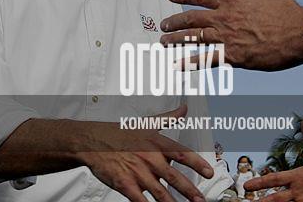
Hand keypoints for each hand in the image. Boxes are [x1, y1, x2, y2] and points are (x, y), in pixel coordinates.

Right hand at [77, 103, 214, 201]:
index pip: (182, 154)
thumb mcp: (147, 123)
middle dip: (189, 190)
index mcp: (157, 143)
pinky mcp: (124, 184)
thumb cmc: (120, 133)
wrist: (93, 141)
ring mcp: (137, 173)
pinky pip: (139, 200)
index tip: (210, 171)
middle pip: (173, 177)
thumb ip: (169, 118)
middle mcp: (149, 158)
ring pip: (159, 192)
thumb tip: (184, 109)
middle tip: (201, 200)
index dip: (197, 163)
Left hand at [160, 0, 302, 70]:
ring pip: (195, 38)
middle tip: (163, 25)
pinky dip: (190, 62)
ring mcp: (228, 38)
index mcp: (233, 0)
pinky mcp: (235, 57)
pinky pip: (207, 59)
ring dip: (177, 40)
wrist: (301, 34)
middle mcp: (226, 18)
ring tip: (163, 43)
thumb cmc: (288, 11)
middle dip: (175, 21)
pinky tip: (176, 65)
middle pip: (193, 18)